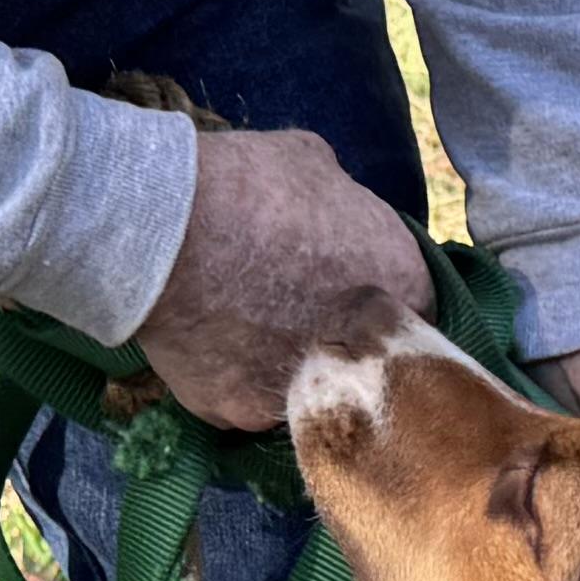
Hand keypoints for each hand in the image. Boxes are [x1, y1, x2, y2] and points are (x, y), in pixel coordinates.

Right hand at [133, 124, 430, 429]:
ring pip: (307, 388)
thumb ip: (345, 201)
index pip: (417, 306)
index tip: (350, 283)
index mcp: (403, 286)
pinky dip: (233, 378)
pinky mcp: (243, 416)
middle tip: (300, 309)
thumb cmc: (248, 185)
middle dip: (343, 339)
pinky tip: (212, 344)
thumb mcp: (317, 164)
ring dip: (289, 364)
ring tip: (248, 325)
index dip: (382, 295)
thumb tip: (339, 211)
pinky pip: (245, 401)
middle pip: (369, 362)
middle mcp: (368, 357)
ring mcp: (305, 394)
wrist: (162, 231)